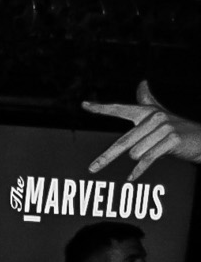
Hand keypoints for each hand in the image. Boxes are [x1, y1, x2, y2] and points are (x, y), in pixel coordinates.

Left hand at [85, 82, 200, 181]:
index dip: (102, 108)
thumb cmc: (178, 129)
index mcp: (147, 112)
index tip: (84, 105)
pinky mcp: (172, 140)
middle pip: (123, 141)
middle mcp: (154, 117)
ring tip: (155, 152)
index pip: (120, 108)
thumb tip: (142, 83)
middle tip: (92, 169)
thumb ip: (148, 100)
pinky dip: (139, 170)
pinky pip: (147, 159)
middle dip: (106, 158)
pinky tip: (130, 178)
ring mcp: (164, 128)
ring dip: (141, 158)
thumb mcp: (162, 114)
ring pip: (135, 152)